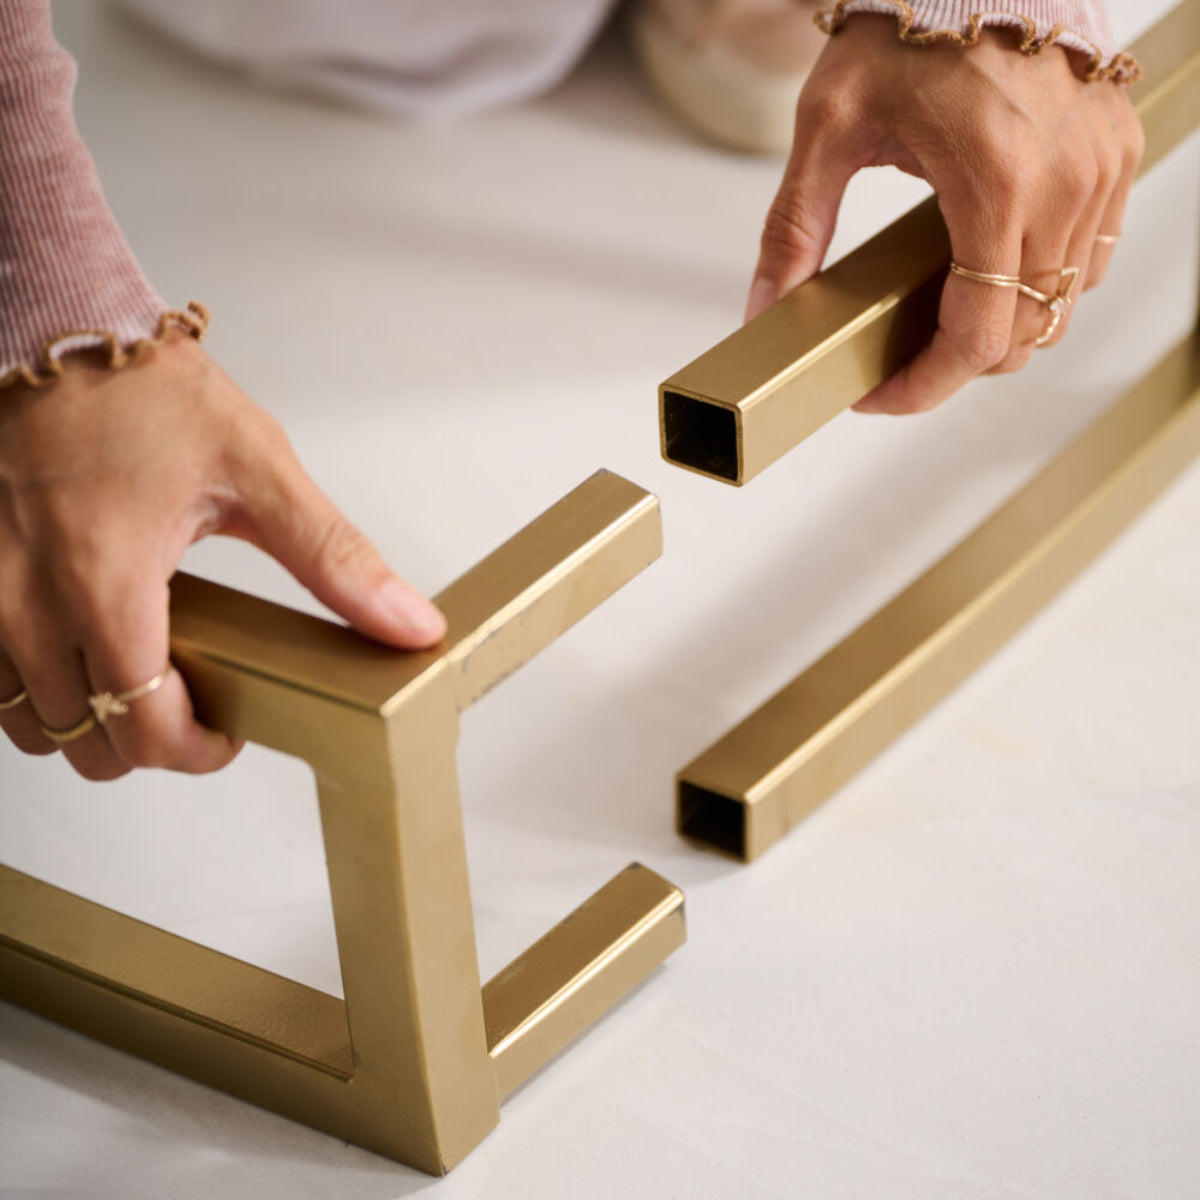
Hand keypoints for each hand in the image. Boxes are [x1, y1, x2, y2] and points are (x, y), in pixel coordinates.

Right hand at [0, 334, 446, 780]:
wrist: (50, 328)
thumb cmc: (142, 390)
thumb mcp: (259, 469)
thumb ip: (335, 558)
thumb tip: (406, 622)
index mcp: (106, 581)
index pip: (143, 727)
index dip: (195, 751)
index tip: (228, 732)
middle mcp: (26, 601)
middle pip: (84, 742)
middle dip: (149, 742)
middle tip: (194, 704)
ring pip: (26, 724)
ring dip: (89, 722)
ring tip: (141, 677)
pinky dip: (36, 689)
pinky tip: (81, 650)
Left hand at [744, 15, 1144, 413]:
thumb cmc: (909, 20)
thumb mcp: (829, 126)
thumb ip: (794, 228)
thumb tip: (767, 308)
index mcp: (994, 181)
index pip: (977, 337)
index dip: (924, 386)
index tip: (881, 394)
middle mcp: (1064, 182)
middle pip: (1022, 336)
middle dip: (954, 365)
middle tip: (898, 358)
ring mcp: (1101, 169)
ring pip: (1060, 306)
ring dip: (1001, 329)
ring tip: (940, 315)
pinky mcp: (1117, 154)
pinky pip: (1089, 258)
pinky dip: (1042, 284)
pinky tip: (991, 270)